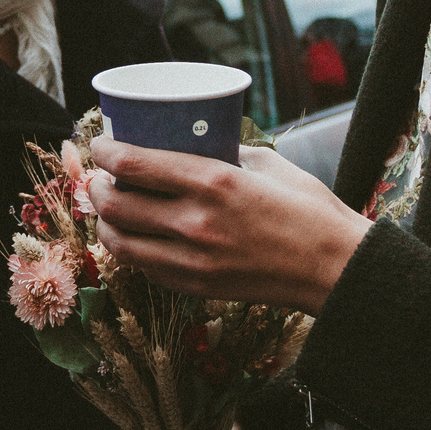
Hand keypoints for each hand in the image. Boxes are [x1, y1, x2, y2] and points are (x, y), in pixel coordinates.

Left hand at [87, 139, 369, 314]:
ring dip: (105, 223)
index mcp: (213, 182)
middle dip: (96, 187)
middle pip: (114, 204)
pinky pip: (144, 268)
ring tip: (111, 209)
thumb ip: (225, 153)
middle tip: (100, 176)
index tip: (101, 144)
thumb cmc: (308, 210)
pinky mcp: (196, 286)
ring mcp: (193, 260)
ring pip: (119, 243)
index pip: (132, 164)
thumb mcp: (265, 164)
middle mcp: (195, 222)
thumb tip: (195, 143)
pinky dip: (131, 250)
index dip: (104, 151)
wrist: (334, 268)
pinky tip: (137, 237)